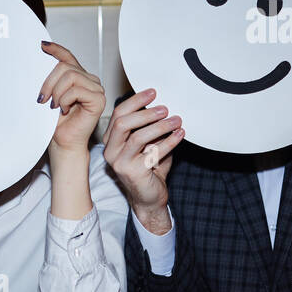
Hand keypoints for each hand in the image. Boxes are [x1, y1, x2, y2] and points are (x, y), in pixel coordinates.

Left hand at [36, 40, 104, 152]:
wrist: (61, 142)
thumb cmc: (55, 123)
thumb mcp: (48, 95)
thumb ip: (49, 78)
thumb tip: (40, 61)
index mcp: (78, 77)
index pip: (68, 57)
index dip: (56, 50)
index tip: (42, 46)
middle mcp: (89, 80)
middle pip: (65, 66)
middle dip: (49, 82)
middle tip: (43, 99)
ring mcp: (96, 89)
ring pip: (71, 76)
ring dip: (56, 92)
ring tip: (54, 106)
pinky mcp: (99, 99)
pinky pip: (76, 90)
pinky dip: (65, 100)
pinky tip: (64, 110)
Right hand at [102, 89, 183, 233]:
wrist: (149, 198)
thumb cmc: (148, 168)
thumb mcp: (147, 144)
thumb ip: (150, 127)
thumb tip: (164, 106)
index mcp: (111, 141)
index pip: (118, 115)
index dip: (135, 101)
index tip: (153, 93)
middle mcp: (111, 151)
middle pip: (122, 123)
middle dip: (146, 113)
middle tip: (165, 109)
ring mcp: (120, 163)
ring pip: (137, 137)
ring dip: (160, 126)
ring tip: (177, 120)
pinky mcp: (133, 173)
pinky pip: (153, 152)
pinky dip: (169, 141)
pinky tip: (180, 134)